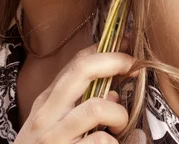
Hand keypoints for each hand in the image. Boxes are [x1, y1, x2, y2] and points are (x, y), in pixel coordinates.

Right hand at [15, 37, 137, 142]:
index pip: (75, 64)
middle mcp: (47, 115)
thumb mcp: (52, 127)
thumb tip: (113, 94)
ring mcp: (54, 138)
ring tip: (120, 127)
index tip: (124, 45)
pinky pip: (102, 142)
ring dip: (119, 115)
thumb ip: (77, 107)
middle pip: (82, 72)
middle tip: (132, 64)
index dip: (103, 49)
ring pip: (97, 108)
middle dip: (112, 61)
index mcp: (46, 103)